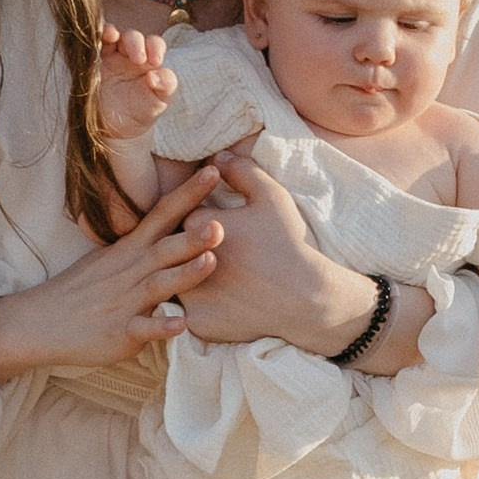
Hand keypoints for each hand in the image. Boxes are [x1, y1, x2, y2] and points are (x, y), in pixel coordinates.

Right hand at [0, 165, 224, 382]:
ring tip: (211, 262)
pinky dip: (160, 327)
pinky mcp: (119, 332)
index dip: (189, 193)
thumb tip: (179, 223)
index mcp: (129, 250)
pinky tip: (180, 325)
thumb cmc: (80, 291)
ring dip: (184, 273)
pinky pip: (142, 329)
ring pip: (158, 284)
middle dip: (194, 233)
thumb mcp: (111, 258)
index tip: (215, 170)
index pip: (162, 214)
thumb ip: (145, 244)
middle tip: (222, 221)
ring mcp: (124, 302)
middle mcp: (130, 271)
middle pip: (165, 247)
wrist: (37, 322)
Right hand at [97, 21, 176, 143]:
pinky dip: (93, 38)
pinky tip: (95, 40)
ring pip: (111, 35)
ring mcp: (109, 56)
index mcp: (149, 60)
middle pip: (132, 37)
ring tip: (111, 36)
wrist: (114, 129)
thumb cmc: (140, 113)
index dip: (155, 47)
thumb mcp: (158, 103)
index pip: (154, 44)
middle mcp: (129, 54)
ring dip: (111, 32)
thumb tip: (156, 75)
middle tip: (138, 60)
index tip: (155, 61)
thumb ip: (165, 86)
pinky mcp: (92, 61)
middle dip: (135, 43)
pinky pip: (92, 45)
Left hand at [172, 147, 384, 352]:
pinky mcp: (197, 322)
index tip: (214, 227)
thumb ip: (240, 171)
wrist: (306, 297)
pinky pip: (187, 314)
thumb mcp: (270, 196)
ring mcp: (190, 294)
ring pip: (174, 283)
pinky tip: (213, 307)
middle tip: (204, 253)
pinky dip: (197, 310)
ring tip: (204, 279)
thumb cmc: (288, 243)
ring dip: (183, 280)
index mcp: (198, 224)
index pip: (183, 216)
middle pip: (172, 250)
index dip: (197, 221)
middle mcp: (186, 259)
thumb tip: (216, 156)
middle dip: (185, 250)